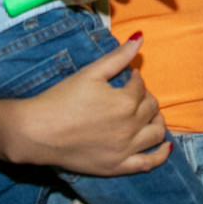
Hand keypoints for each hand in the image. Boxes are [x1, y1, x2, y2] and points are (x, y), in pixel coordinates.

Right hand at [5, 35, 170, 175]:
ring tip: (148, 114)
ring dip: (157, 121)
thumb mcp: (91, 72)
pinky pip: (148, 163)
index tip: (127, 78)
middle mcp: (130, 127)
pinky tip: (165, 146)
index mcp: (125, 102)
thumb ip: (118, 56)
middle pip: (150, 108)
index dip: (135, 79)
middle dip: (144, 97)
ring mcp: (125, 150)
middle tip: (132, 94)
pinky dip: (160, 154)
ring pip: (156, 133)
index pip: (140, 86)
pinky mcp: (117, 166)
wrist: (37, 131)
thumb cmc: (61, 99)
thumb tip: (140, 37)